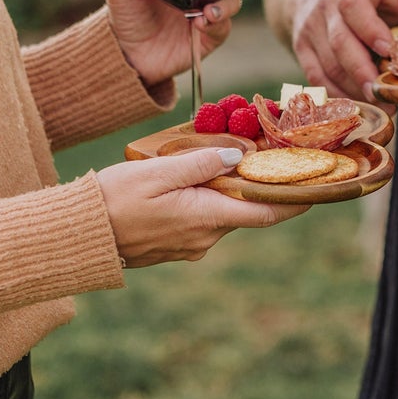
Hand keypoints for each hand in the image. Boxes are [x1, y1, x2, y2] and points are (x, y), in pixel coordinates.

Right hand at [95, 148, 306, 265]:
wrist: (77, 236)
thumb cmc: (112, 200)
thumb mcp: (157, 171)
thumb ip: (202, 162)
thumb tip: (240, 157)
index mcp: (206, 218)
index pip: (266, 211)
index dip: (296, 199)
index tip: (320, 186)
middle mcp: (204, 238)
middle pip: (246, 208)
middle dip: (260, 183)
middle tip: (271, 152)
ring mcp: (189, 245)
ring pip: (223, 212)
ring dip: (231, 189)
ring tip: (231, 156)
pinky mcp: (174, 246)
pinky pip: (203, 219)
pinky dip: (210, 199)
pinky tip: (198, 177)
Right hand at [286, 0, 397, 99]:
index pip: (354, 4)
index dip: (369, 29)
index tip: (389, 51)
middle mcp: (327, 5)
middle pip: (339, 41)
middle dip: (361, 72)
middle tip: (385, 95)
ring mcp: (310, 29)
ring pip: (327, 65)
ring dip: (353, 89)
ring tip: (382, 106)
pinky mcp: (302, 49)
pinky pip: (317, 78)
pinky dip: (338, 94)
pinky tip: (360, 105)